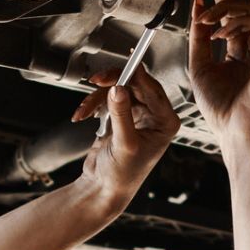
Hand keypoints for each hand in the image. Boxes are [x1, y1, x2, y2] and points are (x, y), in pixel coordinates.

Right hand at [70, 65, 180, 209]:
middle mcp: (155, 116)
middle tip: (97, 81)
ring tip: (84, 110)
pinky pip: (107, 97)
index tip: (128, 61)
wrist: (103, 188)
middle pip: (135, 84)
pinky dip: (93, 104)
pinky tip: (83, 114)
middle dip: (113, 83)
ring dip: (97, 98)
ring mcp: (138, 113)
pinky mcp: (122, 114)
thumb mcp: (124, 144)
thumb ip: (121, 115)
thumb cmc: (122, 175)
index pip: (153, 90)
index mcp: (165, 122)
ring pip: (118, 89)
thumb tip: (117, 89)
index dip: (139, 74)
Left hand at [188, 0, 249, 148]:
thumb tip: (199, 7)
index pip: (235, 15)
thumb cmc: (222, 109)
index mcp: (244, 50)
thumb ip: (199, 38)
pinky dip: (237, 21)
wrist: (236, 131)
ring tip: (207, 20)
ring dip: (227, 7)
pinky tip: (220, 33)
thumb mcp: (200, 66)